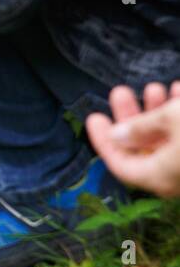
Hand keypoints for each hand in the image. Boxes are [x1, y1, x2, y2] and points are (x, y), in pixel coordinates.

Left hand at [86, 81, 179, 197]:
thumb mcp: (171, 119)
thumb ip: (141, 127)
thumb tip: (116, 135)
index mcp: (159, 177)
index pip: (120, 165)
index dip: (103, 142)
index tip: (95, 118)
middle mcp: (174, 178)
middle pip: (143, 148)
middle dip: (132, 117)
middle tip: (120, 92)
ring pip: (166, 141)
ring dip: (158, 113)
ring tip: (153, 87)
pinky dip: (179, 116)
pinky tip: (177, 90)